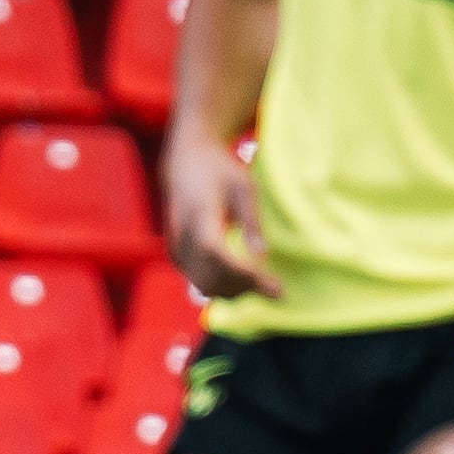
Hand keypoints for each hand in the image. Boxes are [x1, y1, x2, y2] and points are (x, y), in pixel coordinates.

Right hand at [162, 144, 277, 300]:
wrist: (185, 162)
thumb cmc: (219, 170)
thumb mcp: (243, 187)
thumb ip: (251, 221)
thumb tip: (262, 255)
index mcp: (199, 215)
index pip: (216, 254)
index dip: (243, 273)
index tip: (273, 284)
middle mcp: (182, 236)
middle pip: (211, 277)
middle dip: (245, 288)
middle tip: (277, 289)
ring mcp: (176, 249)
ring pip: (205, 286)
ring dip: (235, 291)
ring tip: (264, 285)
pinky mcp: (177, 256)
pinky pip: (199, 281)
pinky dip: (224, 287)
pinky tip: (245, 281)